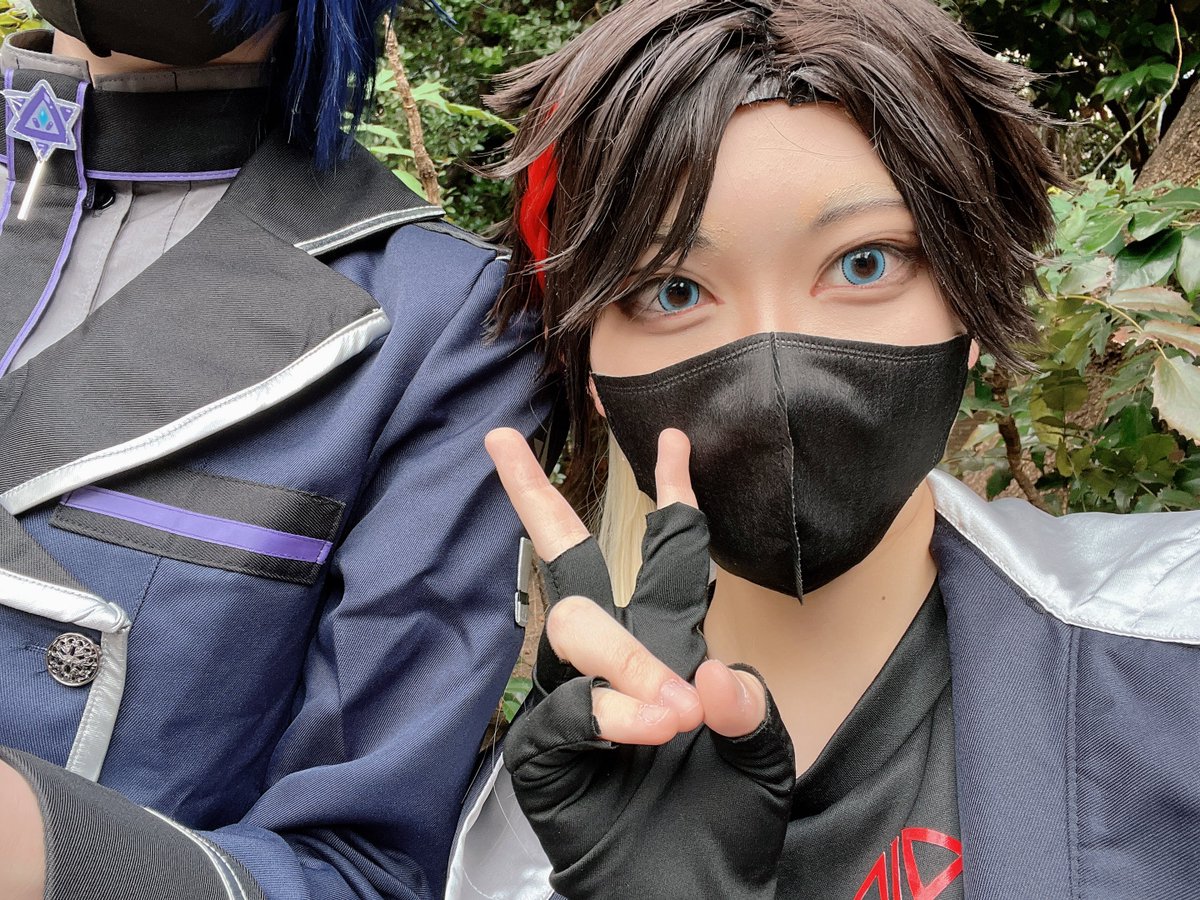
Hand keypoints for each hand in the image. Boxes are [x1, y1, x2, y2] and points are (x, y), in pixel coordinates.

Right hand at [485, 428, 794, 899]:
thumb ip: (749, 711)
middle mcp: (615, 662)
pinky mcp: (545, 753)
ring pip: (574, 629)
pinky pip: (566, 709)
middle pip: (569, 562)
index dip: (674, 498)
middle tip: (503, 443)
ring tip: (676, 713)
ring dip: (628, 662)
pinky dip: (610, 717)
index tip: (677, 443)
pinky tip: (645, 733)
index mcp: (670, 647)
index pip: (666, 557)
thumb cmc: (722, 830)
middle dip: (536, 498)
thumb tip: (707, 675)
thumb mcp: (763, 761)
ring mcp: (574, 702)